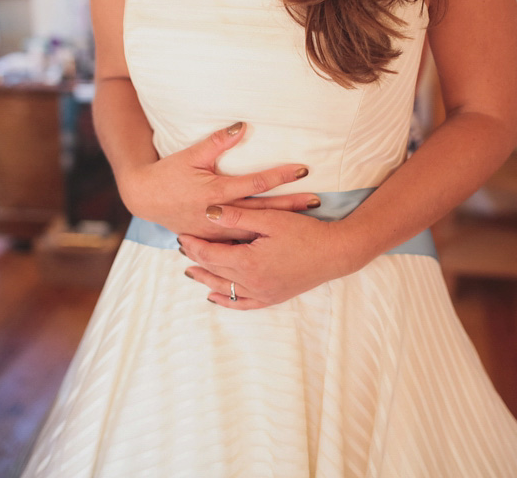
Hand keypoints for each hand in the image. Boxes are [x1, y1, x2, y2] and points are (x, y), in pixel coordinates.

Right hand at [117, 122, 318, 241]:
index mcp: (216, 191)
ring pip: (255, 231)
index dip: (280, 176)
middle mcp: (219, 214)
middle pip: (263, 211)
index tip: (304, 170)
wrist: (145, 199)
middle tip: (317, 201)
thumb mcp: (191, 154)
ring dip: (280, 226)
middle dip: (291, 206)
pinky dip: (261, 244)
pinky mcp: (213, 240)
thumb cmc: (169, 173)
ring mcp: (216, 231)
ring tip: (306, 223)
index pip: (256, 183)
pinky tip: (280, 245)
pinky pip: (241, 244)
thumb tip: (243, 126)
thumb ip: (218, 141)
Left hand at [179, 204, 360, 308]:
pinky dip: (226, 300)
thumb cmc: (305, 233)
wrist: (336, 254)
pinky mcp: (272, 298)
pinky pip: (242, 304)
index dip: (194, 244)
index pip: (210, 254)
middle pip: (214, 271)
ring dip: (205, 279)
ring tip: (190, 271)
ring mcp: (262, 293)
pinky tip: (215, 296)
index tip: (181, 234)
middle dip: (196, 258)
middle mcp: (251, 282)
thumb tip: (208, 212)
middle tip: (181, 247)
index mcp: (248, 262)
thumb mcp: (270, 219)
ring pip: (224, 289)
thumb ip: (238, 216)